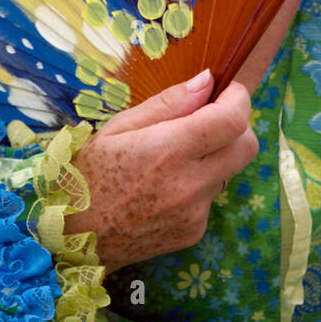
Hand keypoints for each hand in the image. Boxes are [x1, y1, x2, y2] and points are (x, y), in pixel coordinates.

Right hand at [66, 69, 257, 274]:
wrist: (73, 240)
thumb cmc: (88, 174)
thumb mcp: (118, 127)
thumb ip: (168, 103)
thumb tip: (207, 81)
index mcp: (169, 150)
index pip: (232, 121)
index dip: (239, 99)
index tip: (229, 90)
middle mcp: (189, 184)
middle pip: (247, 146)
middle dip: (237, 126)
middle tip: (211, 118)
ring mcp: (195, 212)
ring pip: (228, 171)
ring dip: (214, 156)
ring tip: (173, 158)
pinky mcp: (194, 232)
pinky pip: (211, 198)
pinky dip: (198, 185)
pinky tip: (164, 188)